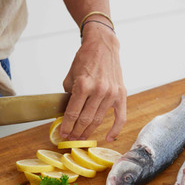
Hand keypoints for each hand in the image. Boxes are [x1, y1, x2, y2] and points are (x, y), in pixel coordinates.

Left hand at [60, 24, 126, 141]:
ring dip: (89, 131)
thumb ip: (69, 95)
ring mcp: (111, 93)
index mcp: (83, 85)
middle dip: (76, 132)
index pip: (73, 113)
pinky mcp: (121, 94)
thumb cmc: (86, 59)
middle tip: (71, 139)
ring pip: (99, 120)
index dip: (66, 126)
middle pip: (85, 119)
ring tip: (82, 138)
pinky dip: (115, 129)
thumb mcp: (71, 75)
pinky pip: (120, 117)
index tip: (63, 134)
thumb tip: (67, 112)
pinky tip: (108, 138)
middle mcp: (98, 90)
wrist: (103, 46)